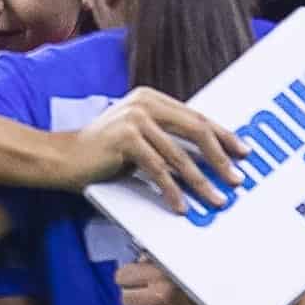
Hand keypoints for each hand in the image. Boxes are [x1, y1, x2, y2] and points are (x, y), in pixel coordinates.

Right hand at [54, 86, 244, 213]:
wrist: (62, 159)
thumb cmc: (102, 154)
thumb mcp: (139, 139)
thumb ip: (166, 139)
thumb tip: (207, 157)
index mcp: (152, 98)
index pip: (197, 116)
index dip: (223, 135)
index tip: (242, 153)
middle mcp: (145, 103)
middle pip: (195, 129)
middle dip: (220, 157)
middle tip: (236, 179)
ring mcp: (134, 118)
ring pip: (178, 154)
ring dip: (200, 181)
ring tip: (215, 199)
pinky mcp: (124, 139)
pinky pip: (157, 169)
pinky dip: (171, 190)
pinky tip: (181, 206)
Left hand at [115, 255, 234, 304]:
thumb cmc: (219, 278)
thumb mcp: (191, 259)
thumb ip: (162, 258)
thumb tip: (141, 260)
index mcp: (164, 274)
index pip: (123, 277)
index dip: (130, 277)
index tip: (138, 278)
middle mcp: (162, 299)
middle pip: (127, 299)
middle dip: (137, 295)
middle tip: (152, 295)